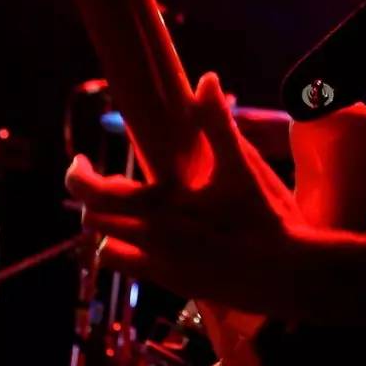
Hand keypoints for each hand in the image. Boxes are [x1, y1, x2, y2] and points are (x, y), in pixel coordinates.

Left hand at [66, 73, 310, 314]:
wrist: (287, 276)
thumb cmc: (265, 219)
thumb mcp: (242, 167)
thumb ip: (218, 123)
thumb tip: (207, 79)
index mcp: (159, 207)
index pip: (92, 194)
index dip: (77, 176)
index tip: (81, 162)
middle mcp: (151, 240)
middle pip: (93, 221)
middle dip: (95, 201)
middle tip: (113, 182)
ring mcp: (161, 268)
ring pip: (107, 250)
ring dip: (111, 230)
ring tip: (131, 212)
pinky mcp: (176, 285)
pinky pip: (135, 269)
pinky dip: (133, 251)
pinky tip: (158, 237)